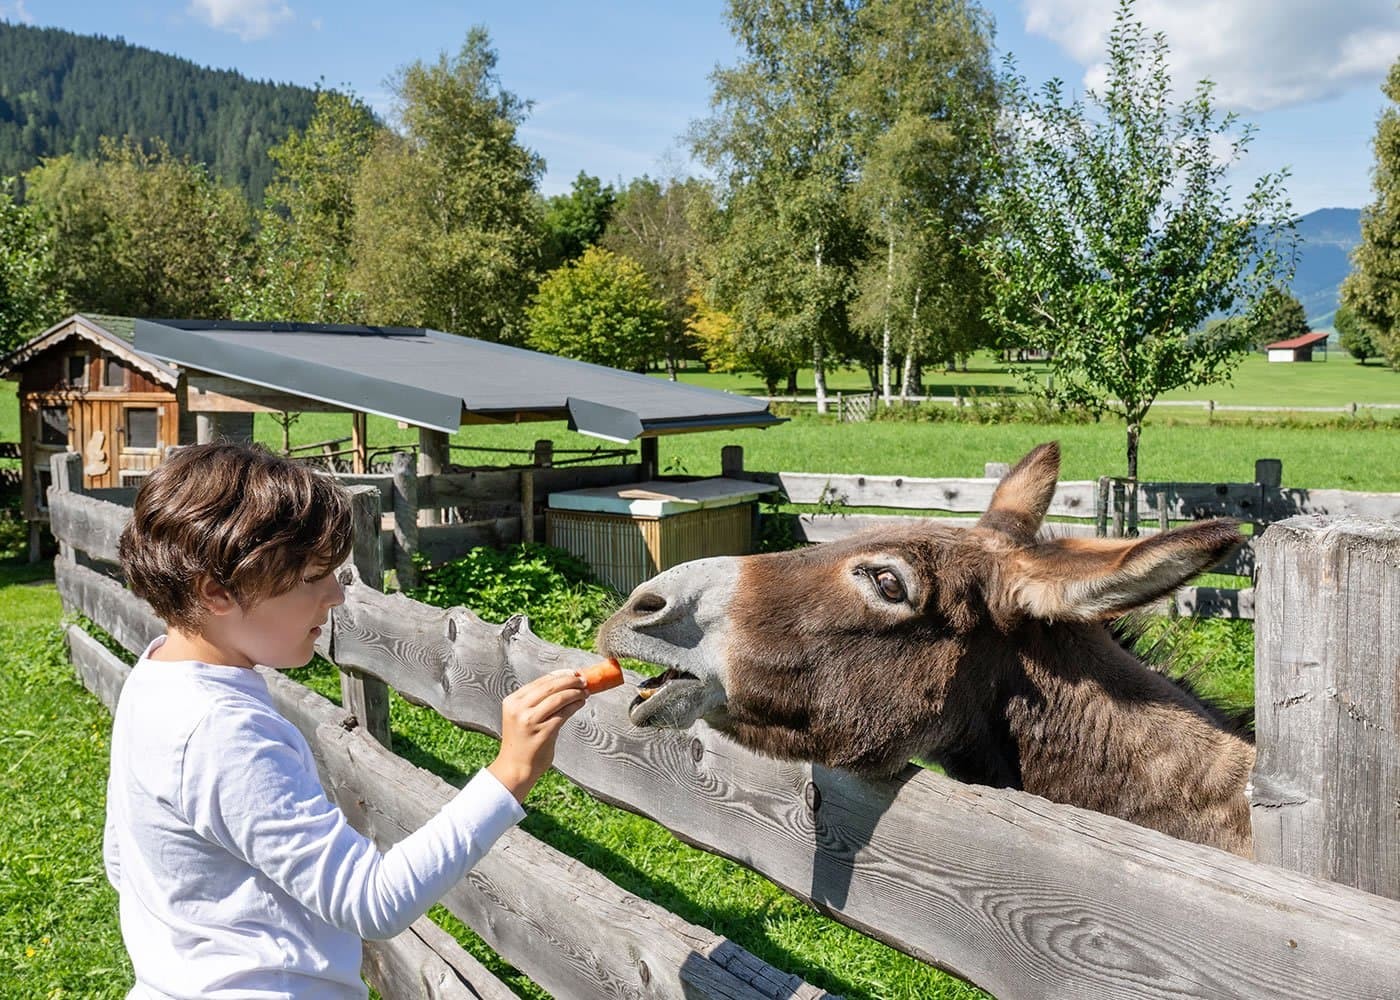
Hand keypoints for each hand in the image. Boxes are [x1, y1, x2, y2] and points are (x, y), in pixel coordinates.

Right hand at [487, 669, 587, 802]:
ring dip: (575, 692)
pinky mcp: (543, 732)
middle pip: (550, 686)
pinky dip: (575, 706)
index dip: (559, 675)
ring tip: (585, 692)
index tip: (572, 672)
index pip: (540, 682)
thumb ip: (536, 702)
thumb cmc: (522, 742)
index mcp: (512, 701)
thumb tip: (563, 684)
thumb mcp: (522, 717)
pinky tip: (581, 704)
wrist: (515, 768)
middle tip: (583, 680)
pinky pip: (564, 713)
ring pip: (558, 698)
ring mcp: (530, 720)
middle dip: (570, 681)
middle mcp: (519, 708)